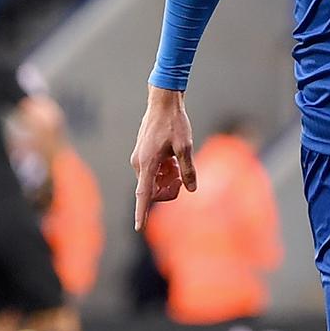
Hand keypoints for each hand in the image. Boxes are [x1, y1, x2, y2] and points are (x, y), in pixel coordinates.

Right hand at [131, 85, 195, 229]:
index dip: (141, 212)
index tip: (138, 227)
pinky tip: (172, 156)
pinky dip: (162, 169)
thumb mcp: (186, 147)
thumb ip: (188, 169)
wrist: (163, 102)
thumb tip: (192, 189)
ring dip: (165, 177)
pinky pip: (151, 170)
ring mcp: (138, 158)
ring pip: (152, 178)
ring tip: (176, 160)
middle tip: (180, 174)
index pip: (143, 194)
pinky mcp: (141, 153)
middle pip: (151, 188)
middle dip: (165, 187)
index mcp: (147, 164)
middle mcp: (138, 163)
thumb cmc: (174, 123)